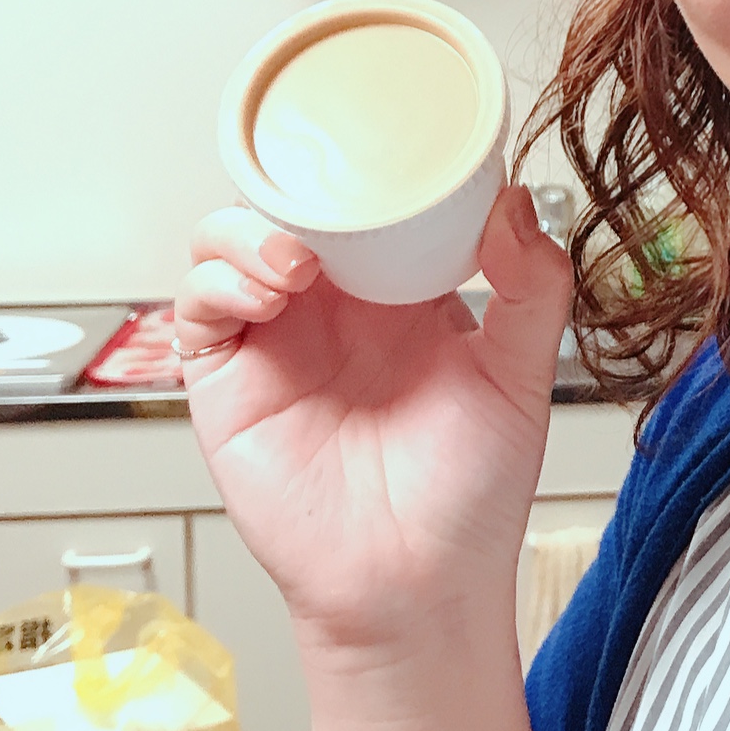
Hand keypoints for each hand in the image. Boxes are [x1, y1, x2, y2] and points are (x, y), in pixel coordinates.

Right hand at [176, 186, 575, 655]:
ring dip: (252, 229)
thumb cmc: (471, 494)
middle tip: (338, 200)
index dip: (379, 168)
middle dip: (304, 184)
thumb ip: (532, 289)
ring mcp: (278, 337)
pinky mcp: (228, 381)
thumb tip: (517, 202)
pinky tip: (268, 294)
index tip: (405, 145)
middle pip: (293, 205)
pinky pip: (197, 308)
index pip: (375, 201)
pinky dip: (218, 282)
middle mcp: (337, 305)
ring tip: (299, 261)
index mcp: (406, 291)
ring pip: (230, 240)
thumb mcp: (522, 377)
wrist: (420, 585)